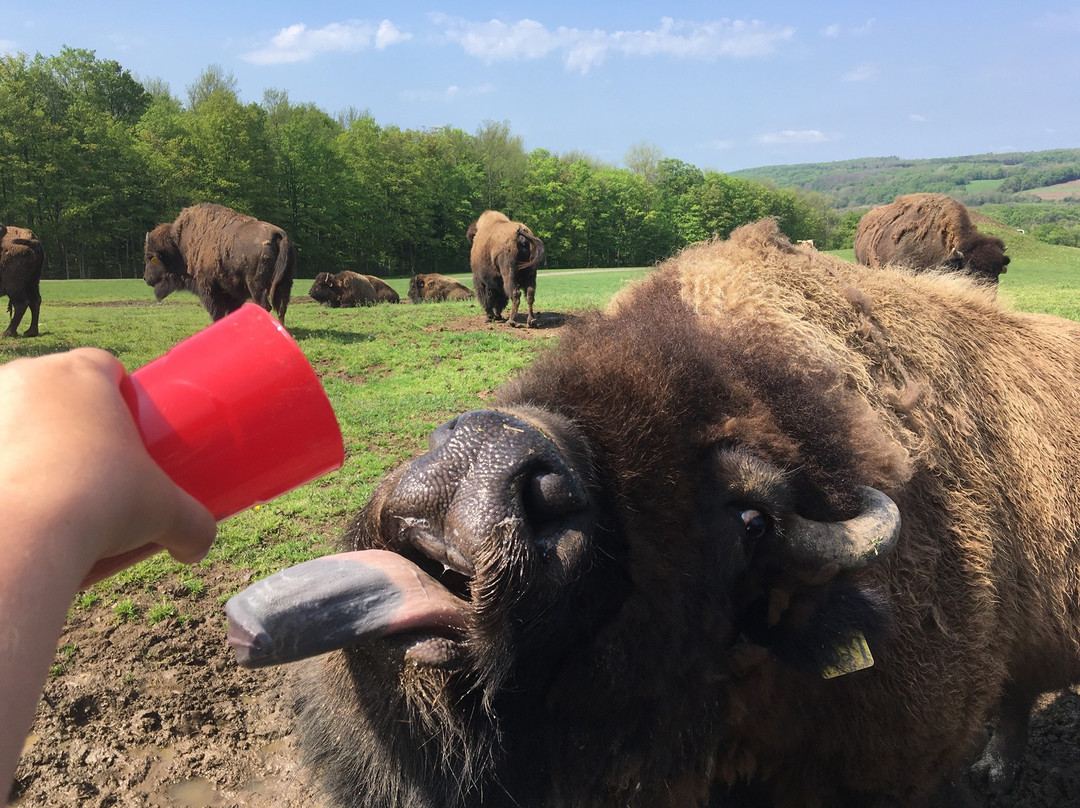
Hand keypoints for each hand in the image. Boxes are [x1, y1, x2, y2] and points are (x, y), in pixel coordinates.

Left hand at [0, 348, 216, 582]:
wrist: (24, 534)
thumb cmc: (101, 504)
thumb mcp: (166, 513)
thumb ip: (192, 526)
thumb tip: (197, 549)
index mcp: (82, 373)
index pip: (104, 365)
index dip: (119, 394)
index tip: (129, 428)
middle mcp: (27, 377)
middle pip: (57, 389)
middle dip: (73, 419)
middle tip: (94, 462)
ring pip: (15, 417)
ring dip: (30, 441)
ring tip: (50, 485)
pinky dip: (5, 470)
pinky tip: (17, 498)